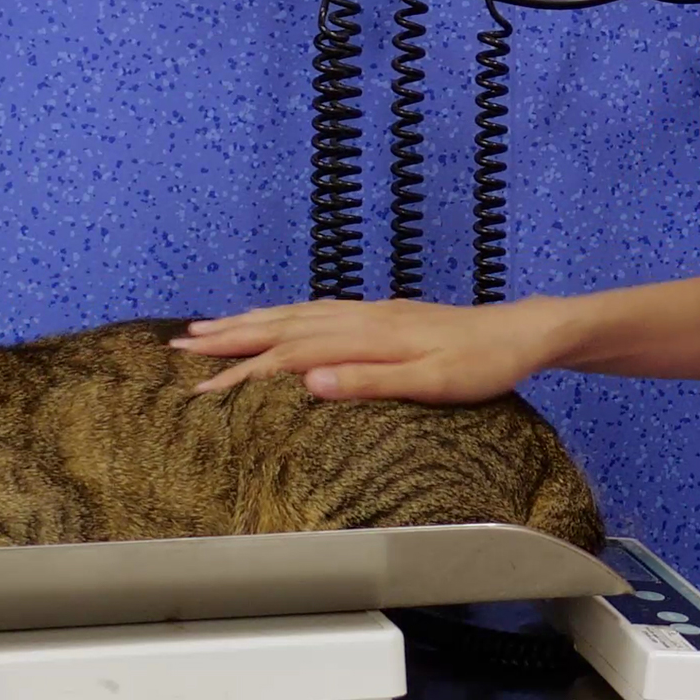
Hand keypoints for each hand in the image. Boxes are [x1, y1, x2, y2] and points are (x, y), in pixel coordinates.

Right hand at [170, 298, 561, 403]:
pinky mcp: (381, 315)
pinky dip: (283, 313)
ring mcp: (370, 313)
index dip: (242, 372)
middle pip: (281, 326)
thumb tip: (310, 382)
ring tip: (208, 327)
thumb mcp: (433, 383)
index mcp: (367, 339)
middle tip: (178, 346)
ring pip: (295, 314)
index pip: (288, 356)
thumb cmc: (483, 366)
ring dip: (249, 321)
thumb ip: (371, 382)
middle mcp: (361, 319)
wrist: (521, 333)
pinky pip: (316, 310)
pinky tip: (275, 318)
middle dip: (228, 337)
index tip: (200, 390)